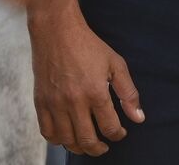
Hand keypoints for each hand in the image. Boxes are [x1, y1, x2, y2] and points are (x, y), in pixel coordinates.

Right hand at [28, 4, 143, 155]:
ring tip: (87, 145)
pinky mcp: (40, 101)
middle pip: (87, 140)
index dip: (118, 135)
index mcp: (95, 92)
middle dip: (99, 149)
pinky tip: (66, 136)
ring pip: (67, 140)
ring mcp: (55, 103)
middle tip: (104, 147)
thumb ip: (128, 93)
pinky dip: (57, 140)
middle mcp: (74, 101)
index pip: (110, 128)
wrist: (56, 29)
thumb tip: (138, 118)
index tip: (119, 132)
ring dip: (79, 148)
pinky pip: (47, 132)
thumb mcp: (115, 64)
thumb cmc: (87, 44)